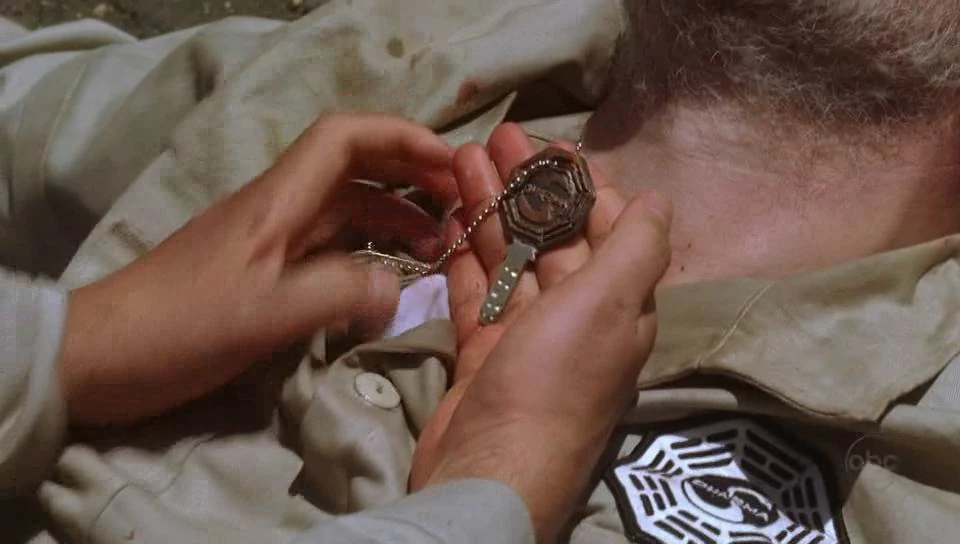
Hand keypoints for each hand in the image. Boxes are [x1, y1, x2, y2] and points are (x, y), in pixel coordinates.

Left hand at [59, 113, 456, 424]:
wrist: (103, 357)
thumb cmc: (181, 326)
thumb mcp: (267, 313)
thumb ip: (339, 293)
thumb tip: (398, 287)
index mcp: (278, 203)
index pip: (344, 138)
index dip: (400, 137)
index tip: (448, 161)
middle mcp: (279, 211)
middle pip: (355, 169)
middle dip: (410, 176)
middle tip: (461, 204)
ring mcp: (271, 243)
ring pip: (347, 212)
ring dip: (395, 220)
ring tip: (442, 247)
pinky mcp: (264, 275)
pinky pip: (331, 251)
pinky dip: (368, 256)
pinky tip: (391, 281)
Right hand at [409, 124, 671, 541]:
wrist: (490, 468)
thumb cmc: (554, 379)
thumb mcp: (608, 304)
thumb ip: (636, 247)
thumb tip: (658, 198)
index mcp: (617, 305)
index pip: (607, 230)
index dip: (583, 186)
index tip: (553, 146)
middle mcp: (577, 318)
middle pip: (553, 236)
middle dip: (527, 186)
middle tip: (495, 138)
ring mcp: (526, 337)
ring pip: (510, 258)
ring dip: (490, 209)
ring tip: (462, 160)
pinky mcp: (483, 352)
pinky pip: (476, 291)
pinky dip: (464, 255)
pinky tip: (448, 219)